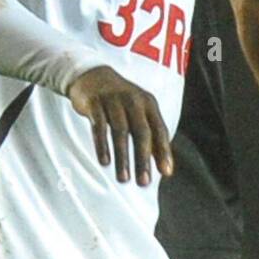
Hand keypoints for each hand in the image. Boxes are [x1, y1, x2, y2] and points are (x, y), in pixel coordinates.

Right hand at [67, 65, 172, 185]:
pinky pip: (99, 127)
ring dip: (122, 157)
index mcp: (148, 103)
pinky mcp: (95, 103)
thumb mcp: (138, 112)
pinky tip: (105, 162)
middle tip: (143, 182)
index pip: (159, 130)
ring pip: (120, 131)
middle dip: (142, 159)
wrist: (92, 76)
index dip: (163, 152)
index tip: (165, 173)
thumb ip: (151, 135)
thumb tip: (163, 165)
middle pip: (141, 132)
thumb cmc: (120, 101)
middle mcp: (133, 100)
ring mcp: (113, 100)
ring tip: (123, 178)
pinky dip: (102, 145)